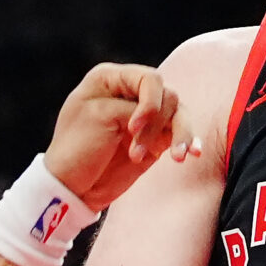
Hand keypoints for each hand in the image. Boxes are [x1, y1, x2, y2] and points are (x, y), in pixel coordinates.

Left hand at [42, 63, 200, 207]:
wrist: (71, 187)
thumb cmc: (76, 147)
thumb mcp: (100, 118)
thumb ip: (135, 109)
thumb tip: (169, 115)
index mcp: (111, 78)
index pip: (149, 79)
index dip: (149, 103)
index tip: (132, 129)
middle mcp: (131, 92)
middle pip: (167, 97)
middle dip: (156, 125)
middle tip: (135, 152)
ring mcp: (145, 117)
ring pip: (179, 114)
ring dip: (180, 135)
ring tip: (178, 158)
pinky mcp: (155, 139)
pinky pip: (180, 134)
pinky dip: (189, 142)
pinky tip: (194, 153)